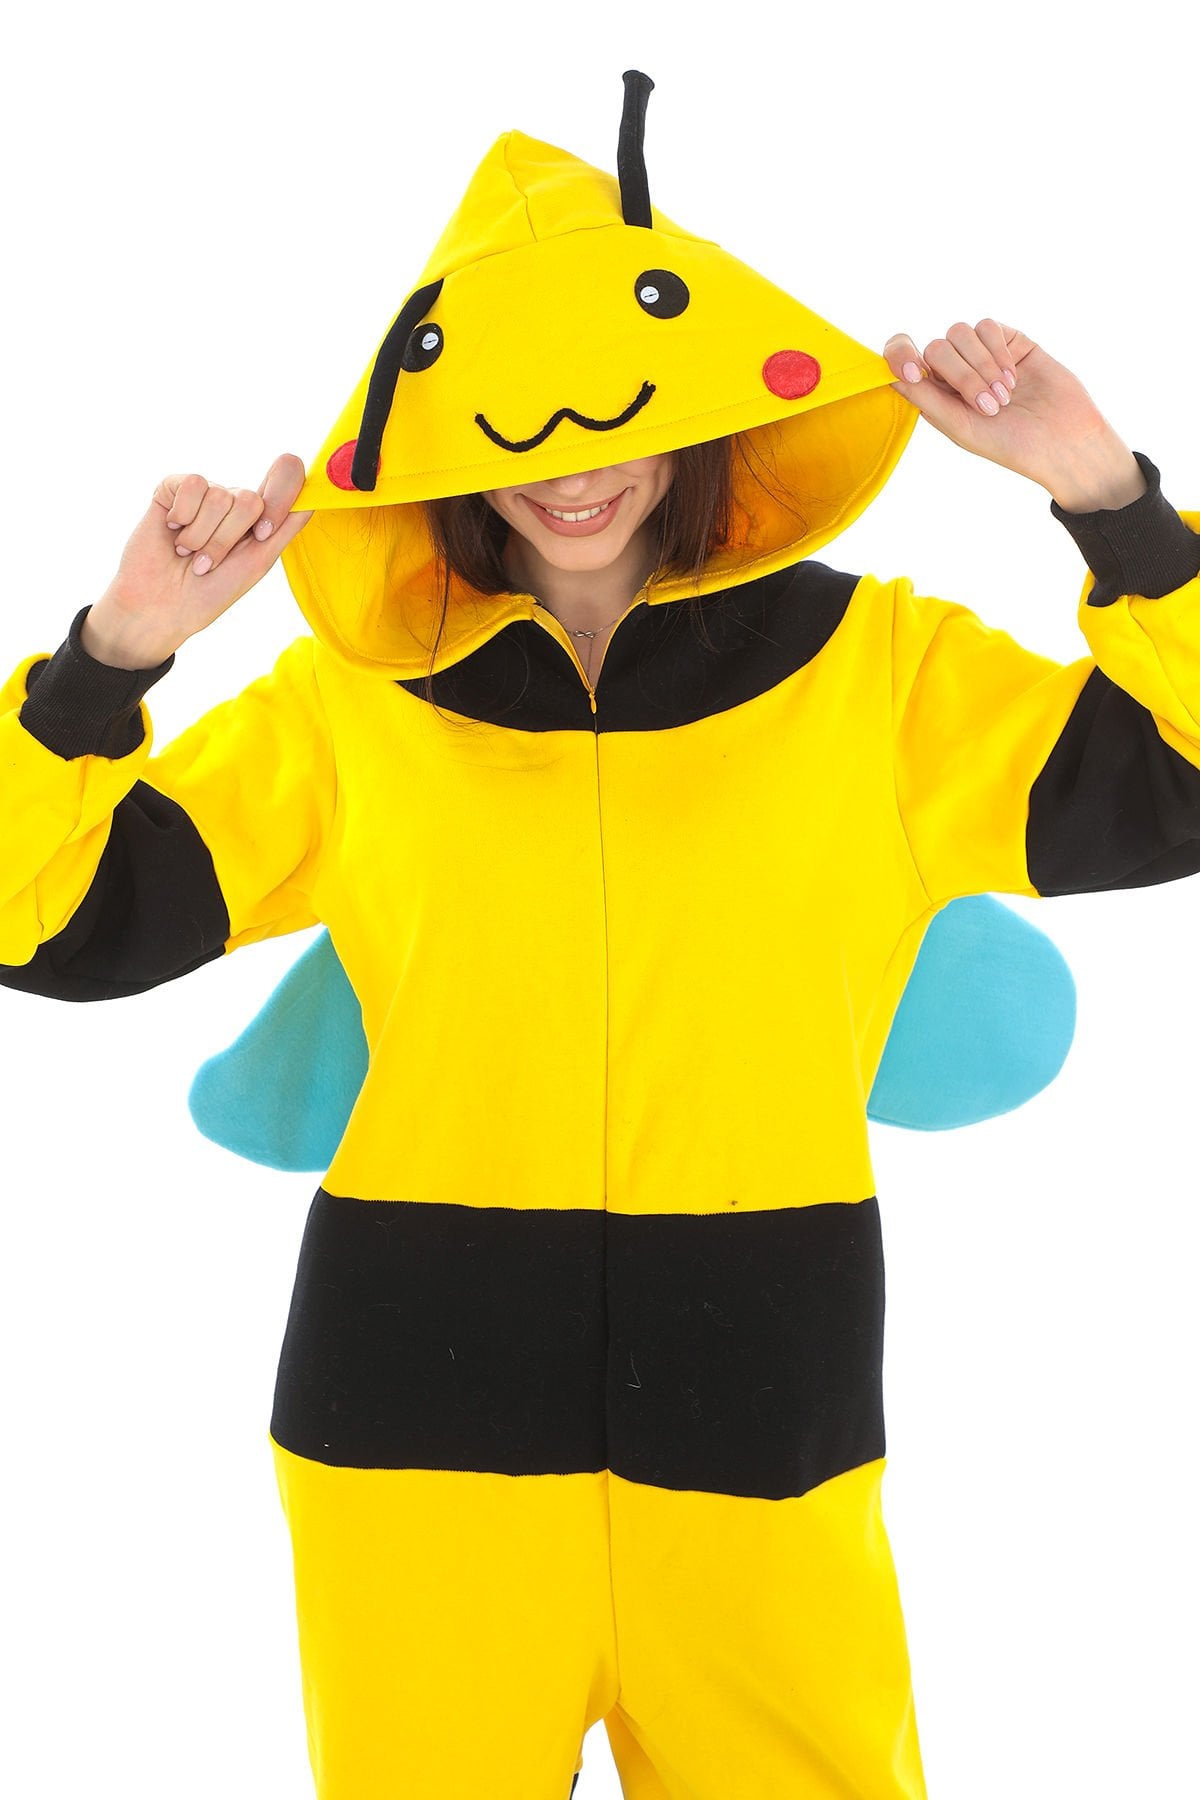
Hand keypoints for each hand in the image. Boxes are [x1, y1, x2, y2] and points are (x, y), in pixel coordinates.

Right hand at [85, 453, 312, 665]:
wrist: (161, 607)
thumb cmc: (210, 592)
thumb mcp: (257, 563)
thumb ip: (285, 528)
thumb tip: (315, 496)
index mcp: (260, 517)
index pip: (287, 476)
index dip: (280, 499)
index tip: (261, 536)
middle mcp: (234, 500)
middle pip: (250, 499)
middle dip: (227, 540)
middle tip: (208, 563)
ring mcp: (204, 493)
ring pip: (220, 496)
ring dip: (202, 537)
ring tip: (188, 553)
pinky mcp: (174, 488)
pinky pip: (193, 484)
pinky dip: (183, 516)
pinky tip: (173, 531)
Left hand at [884, 320, 1142, 505]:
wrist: (1063, 440)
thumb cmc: (1010, 444)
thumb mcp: (960, 427)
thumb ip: (925, 399)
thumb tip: (889, 375)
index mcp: (936, 394)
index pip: (903, 360)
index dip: (899, 355)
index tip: (912, 371)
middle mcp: (955, 372)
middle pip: (936, 348)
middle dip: (961, 376)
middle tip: (989, 407)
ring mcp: (982, 354)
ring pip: (960, 332)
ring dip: (981, 366)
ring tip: (1004, 397)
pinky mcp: (1009, 340)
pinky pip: (987, 326)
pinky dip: (997, 352)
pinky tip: (1013, 376)